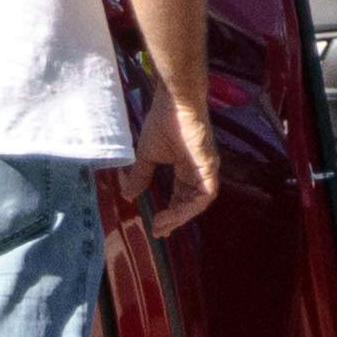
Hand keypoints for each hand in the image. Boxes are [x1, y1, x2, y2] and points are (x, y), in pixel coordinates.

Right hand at [137, 99, 223, 238]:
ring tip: (162, 225)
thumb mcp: (147, 155)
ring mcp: (206, 170)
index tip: (156, 226)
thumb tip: (127, 194)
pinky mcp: (209, 167)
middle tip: (159, 232)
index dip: (171, 213)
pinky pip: (205, 194)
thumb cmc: (164, 123)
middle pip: (190, 203)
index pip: (182, 197)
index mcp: (188, 169)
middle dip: (175, 220)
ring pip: (198, 202)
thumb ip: (141, 175)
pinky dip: (190, 206)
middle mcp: (200, 172)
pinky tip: (173, 213)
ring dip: (181, 216)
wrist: (174, 104)